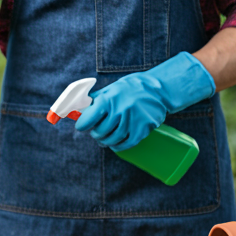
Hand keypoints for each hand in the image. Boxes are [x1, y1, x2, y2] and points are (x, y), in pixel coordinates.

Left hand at [75, 52, 215, 151]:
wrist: (158, 89)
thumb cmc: (130, 89)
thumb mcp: (111, 89)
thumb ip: (94, 100)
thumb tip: (77, 111)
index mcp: (109, 99)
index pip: (88, 119)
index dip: (82, 125)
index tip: (81, 126)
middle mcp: (120, 110)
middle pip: (99, 132)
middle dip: (95, 133)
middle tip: (96, 132)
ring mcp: (132, 121)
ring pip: (111, 140)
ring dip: (105, 141)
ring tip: (104, 138)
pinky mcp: (142, 130)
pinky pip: (125, 144)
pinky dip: (117, 146)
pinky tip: (115, 143)